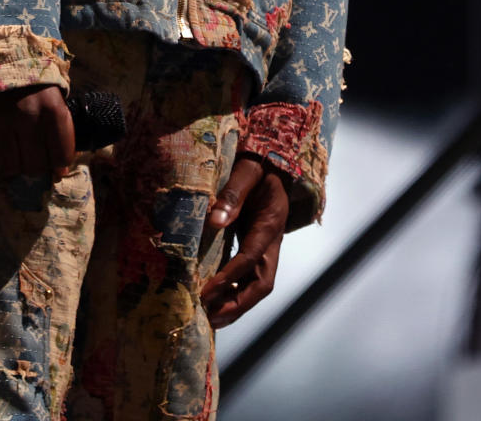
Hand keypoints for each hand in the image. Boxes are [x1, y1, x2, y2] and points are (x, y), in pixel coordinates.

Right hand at [0, 84, 74, 179]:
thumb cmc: (30, 82)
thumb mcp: (53, 97)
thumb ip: (59, 130)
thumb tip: (59, 172)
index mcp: (52, 107)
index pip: (61, 156)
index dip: (57, 164)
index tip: (52, 160)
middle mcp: (27, 115)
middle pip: (34, 166)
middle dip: (33, 167)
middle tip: (29, 157)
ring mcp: (0, 120)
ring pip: (9, 168)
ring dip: (11, 170)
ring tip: (11, 157)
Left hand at [201, 156, 289, 328]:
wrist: (272, 163)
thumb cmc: (258, 165)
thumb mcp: (247, 170)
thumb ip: (234, 192)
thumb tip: (214, 220)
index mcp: (270, 223)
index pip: (251, 258)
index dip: (230, 278)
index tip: (207, 292)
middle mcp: (271, 241)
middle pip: (262, 283)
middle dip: (238, 304)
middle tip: (211, 317)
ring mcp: (266, 246)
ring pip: (257, 284)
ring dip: (236, 304)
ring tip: (211, 317)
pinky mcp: (256, 247)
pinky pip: (249, 276)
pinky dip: (234, 291)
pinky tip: (216, 299)